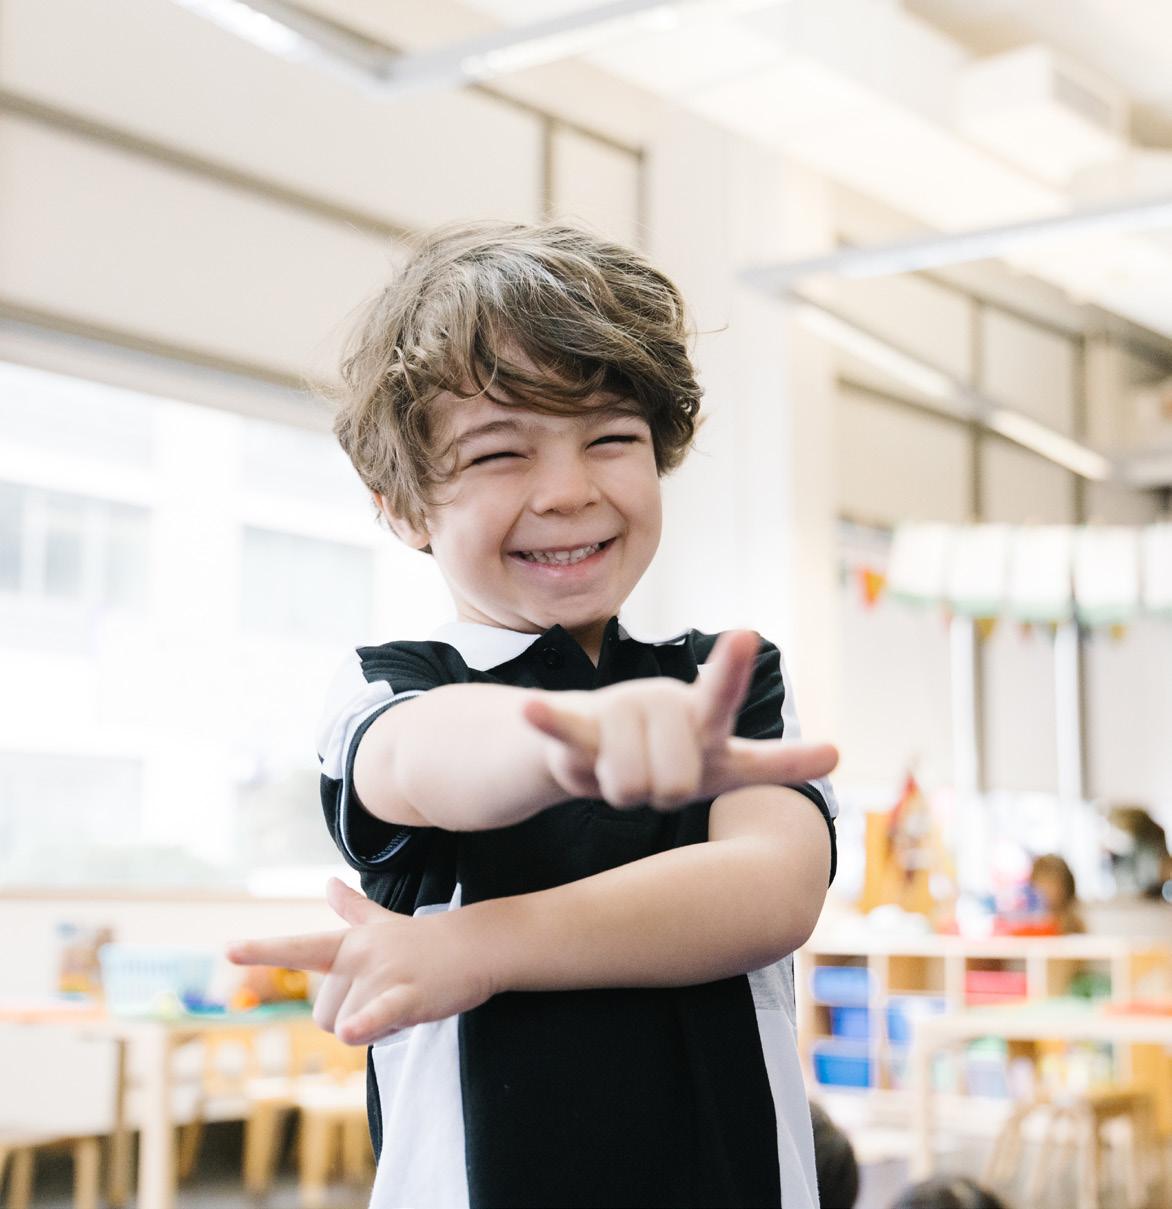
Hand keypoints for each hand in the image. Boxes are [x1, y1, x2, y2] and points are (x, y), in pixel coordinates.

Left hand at [226, 878, 494, 1045]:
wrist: (475, 946)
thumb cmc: (424, 941)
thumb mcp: (383, 923)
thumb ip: (352, 909)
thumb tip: (331, 882)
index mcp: (350, 943)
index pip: (300, 947)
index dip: (264, 950)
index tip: (227, 948)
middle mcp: (360, 956)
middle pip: (324, 1017)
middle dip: (352, 1022)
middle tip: (387, 999)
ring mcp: (383, 974)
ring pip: (350, 1030)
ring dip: (376, 1031)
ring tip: (405, 1003)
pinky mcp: (408, 995)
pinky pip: (376, 1015)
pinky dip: (364, 1026)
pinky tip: (354, 1031)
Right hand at [522, 630, 837, 811]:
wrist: (587, 750)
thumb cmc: (664, 756)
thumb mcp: (721, 764)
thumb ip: (773, 762)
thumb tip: (836, 751)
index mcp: (704, 715)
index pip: (725, 697)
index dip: (732, 672)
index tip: (745, 635)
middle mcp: (665, 703)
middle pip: (673, 786)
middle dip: (662, 797)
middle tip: (654, 776)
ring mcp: (622, 709)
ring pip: (631, 789)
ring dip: (621, 794)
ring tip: (617, 769)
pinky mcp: (579, 726)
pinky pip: (568, 732)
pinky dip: (551, 724)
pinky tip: (531, 710)